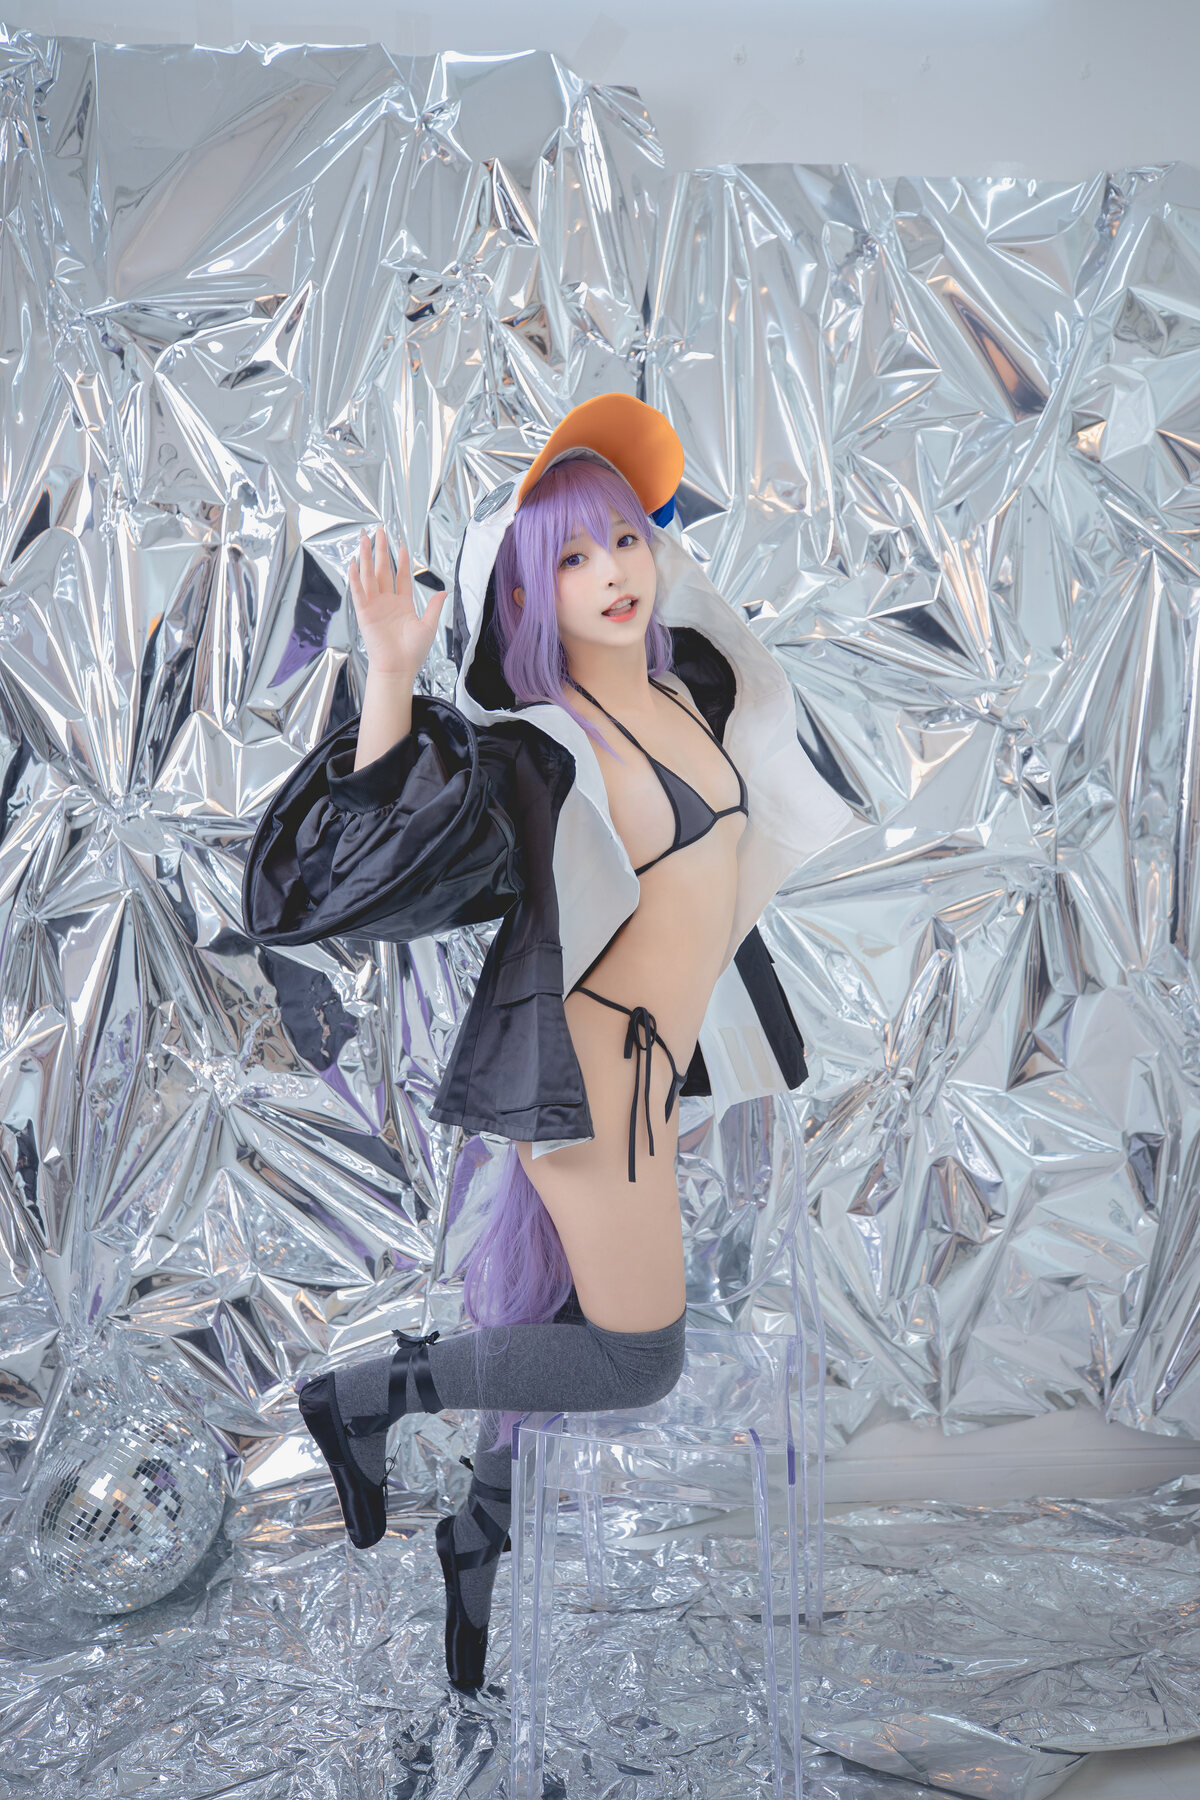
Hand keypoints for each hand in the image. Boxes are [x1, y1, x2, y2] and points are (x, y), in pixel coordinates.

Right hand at [348, 525, 447, 678]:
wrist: (398, 668)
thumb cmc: (412, 652)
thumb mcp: (428, 626)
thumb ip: (433, 607)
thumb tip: (444, 592)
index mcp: (402, 604)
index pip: (401, 576)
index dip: (402, 561)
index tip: (401, 546)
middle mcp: (387, 602)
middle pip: (382, 570)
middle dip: (380, 551)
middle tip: (379, 532)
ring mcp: (375, 606)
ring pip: (369, 576)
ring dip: (366, 557)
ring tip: (365, 539)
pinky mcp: (365, 613)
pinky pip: (359, 592)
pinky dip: (356, 578)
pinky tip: (354, 563)